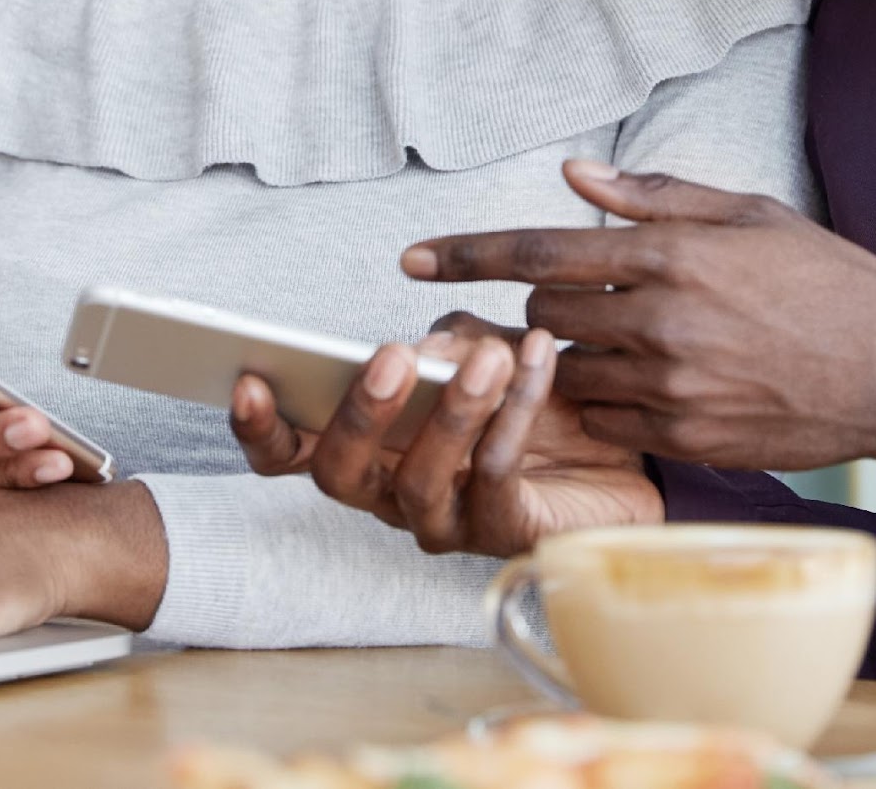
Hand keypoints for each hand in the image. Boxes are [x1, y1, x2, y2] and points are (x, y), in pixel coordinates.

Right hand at [231, 313, 663, 557]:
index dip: (260, 426)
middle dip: (358, 415)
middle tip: (392, 360)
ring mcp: (445, 522)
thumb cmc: (539, 402)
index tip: (250, 377)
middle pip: (339, 476)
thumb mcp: (489, 347)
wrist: (625, 450)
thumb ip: (453, 341)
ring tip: (487, 358)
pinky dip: (513, 413)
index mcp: (369, 445)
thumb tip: (426, 346)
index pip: (290, 451)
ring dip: (451, 411)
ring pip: (418, 481)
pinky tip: (533, 366)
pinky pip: (495, 480)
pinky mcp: (504, 535)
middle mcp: (391, 493)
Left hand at [400, 161, 875, 470]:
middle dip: (534, 303)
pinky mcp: (684, 437)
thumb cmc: (831, 284)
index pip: (540, 248)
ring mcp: (671, 386)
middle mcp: (661, 320)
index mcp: (673, 254)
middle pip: (543, 311)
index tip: (412, 259)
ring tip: (587, 346)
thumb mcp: (750, 216)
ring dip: (562, 356)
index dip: (466, 254)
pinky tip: (635, 384)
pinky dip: (603, 400)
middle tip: (551, 302)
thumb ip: (655, 197)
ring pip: (566, 370)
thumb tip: (574, 175)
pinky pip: (605, 420)